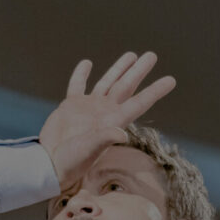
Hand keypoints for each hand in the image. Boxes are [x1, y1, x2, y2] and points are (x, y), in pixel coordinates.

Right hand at [38, 51, 174, 189]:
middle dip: (139, 71)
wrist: (49, 164)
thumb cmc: (71, 161)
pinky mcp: (71, 106)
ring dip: (119, 69)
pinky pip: (78, 85)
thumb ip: (105, 138)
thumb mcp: (89, 150)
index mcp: (113, 121)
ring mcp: (88, 107)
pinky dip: (81, 74)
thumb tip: (122, 133)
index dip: (155, 91)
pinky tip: (87, 63)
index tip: (171, 80)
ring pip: (107, 82)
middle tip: (152, 55)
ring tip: (131, 55)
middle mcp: (104, 112)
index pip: (139, 102)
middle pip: (126, 87)